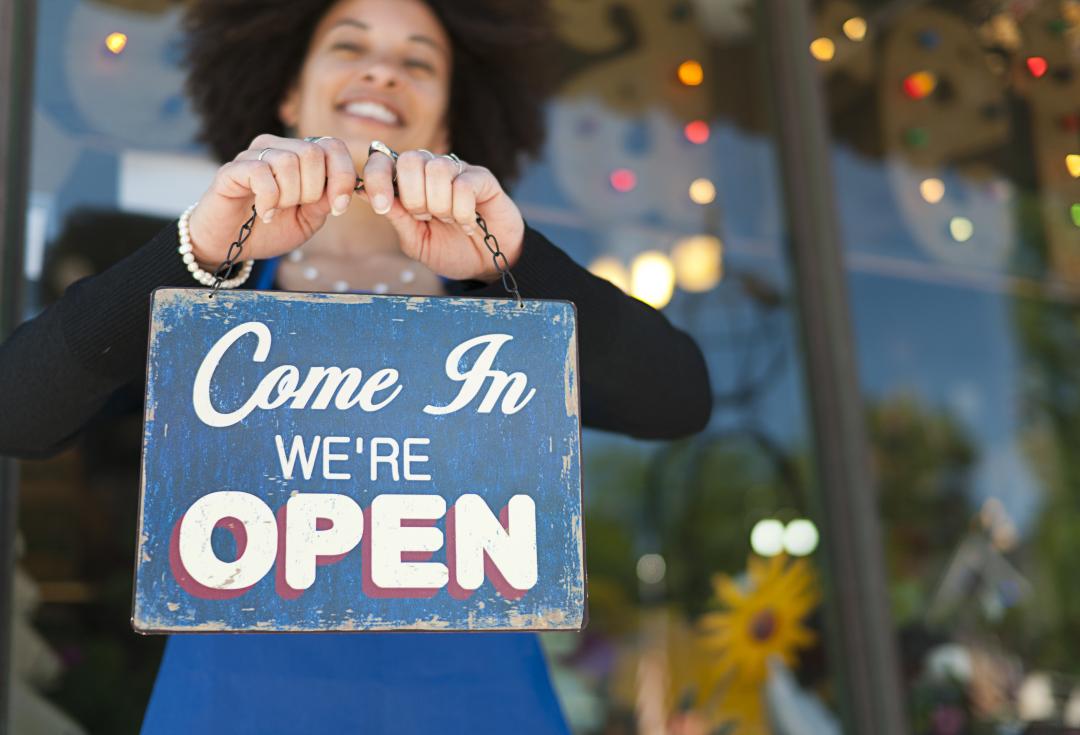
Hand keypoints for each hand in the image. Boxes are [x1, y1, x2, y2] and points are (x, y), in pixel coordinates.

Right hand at [186, 134, 356, 263]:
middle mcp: (278, 148)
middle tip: (297, 208)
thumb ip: (325, 202)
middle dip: (313, 190)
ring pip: (288, 161)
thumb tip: (340, 189)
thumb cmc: (270, 229)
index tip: (338, 207)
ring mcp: (253, 155)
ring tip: (277, 210)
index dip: (343, 176)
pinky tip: (263, 213)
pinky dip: (269, 199)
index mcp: (300, 157)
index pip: (333, 146)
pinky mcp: (232, 169)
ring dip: (289, 196)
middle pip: (313, 153)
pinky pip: (261, 172)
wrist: (230, 244)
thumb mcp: (307, 220)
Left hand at [355, 148, 523, 281]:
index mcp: (409, 183)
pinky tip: (468, 223)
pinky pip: (463, 184)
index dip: (377, 178)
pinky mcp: (482, 178)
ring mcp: (458, 171)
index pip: (383, 161)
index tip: (380, 206)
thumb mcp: (416, 241)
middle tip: (425, 217)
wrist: (488, 265)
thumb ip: (395, 217)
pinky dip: (462, 210)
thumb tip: (362, 192)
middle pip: (410, 159)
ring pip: (437, 169)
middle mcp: (431, 171)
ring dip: (439, 204)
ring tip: (449, 220)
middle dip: (413, 196)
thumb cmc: (451, 250)